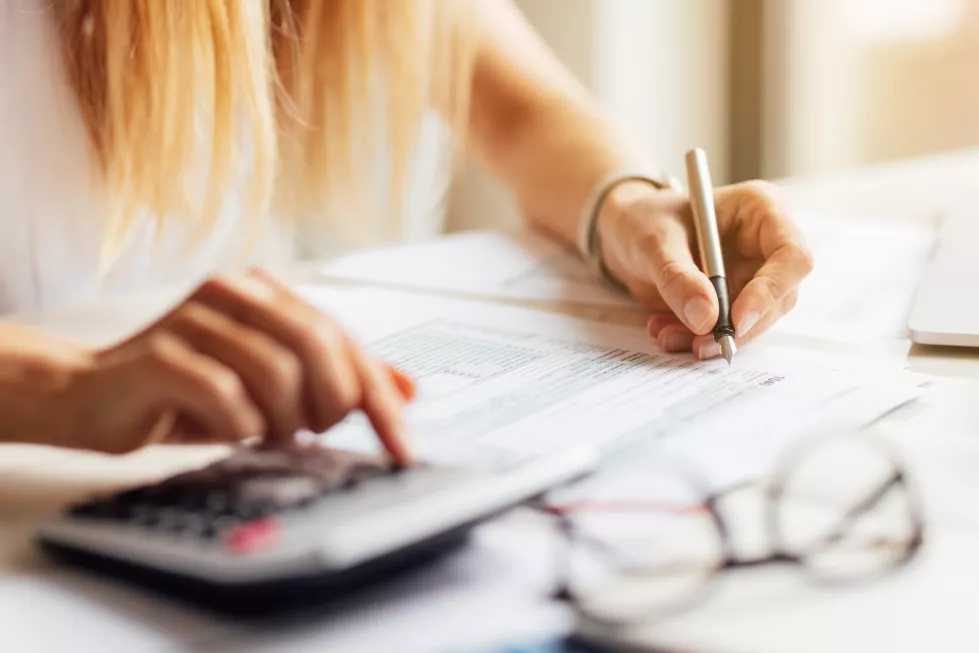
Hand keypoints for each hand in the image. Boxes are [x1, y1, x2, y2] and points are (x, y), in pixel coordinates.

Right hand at [44, 270, 415, 460]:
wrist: (90, 397)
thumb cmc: (189, 391)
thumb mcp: (275, 386)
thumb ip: (339, 379)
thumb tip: (410, 389)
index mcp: (266, 291)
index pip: (343, 337)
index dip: (379, 394)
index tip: (404, 446)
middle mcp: (233, 293)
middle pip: (318, 343)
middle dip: (331, 402)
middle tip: (316, 432)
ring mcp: (193, 319)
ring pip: (276, 371)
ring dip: (284, 419)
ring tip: (269, 433)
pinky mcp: (160, 355)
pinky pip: (226, 395)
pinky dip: (240, 426)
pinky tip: (231, 431)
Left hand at [597, 179, 813, 358]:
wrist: (626, 233)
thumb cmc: (644, 219)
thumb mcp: (654, 242)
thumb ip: (678, 277)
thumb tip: (706, 319)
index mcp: (761, 210)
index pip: (792, 256)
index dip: (770, 291)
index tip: (736, 320)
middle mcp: (765, 244)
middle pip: (779, 297)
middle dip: (739, 327)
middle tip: (700, 345)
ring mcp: (753, 274)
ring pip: (754, 320)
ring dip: (713, 338)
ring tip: (669, 336)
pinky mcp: (734, 299)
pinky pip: (727, 328)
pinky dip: (697, 338)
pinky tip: (666, 331)